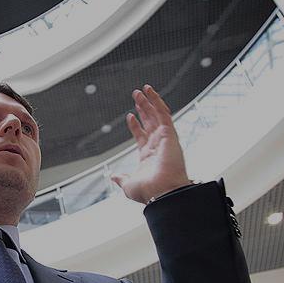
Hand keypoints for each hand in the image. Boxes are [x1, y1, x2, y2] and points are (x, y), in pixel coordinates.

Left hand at [111, 84, 191, 202]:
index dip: (135, 126)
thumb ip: (122, 179)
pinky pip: (163, 113)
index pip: (142, 136)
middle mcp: (158, 146)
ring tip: (140, 90)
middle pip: (150, 122)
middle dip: (143, 109)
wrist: (162, 192)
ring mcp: (165, 139)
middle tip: (137, 97)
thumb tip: (114, 177)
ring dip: (149, 102)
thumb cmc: (149, 192)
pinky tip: (149, 92)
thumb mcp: (129, 185)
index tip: (130, 116)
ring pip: (157, 115)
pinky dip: (157, 101)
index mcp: (148, 157)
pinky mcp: (170, 134)